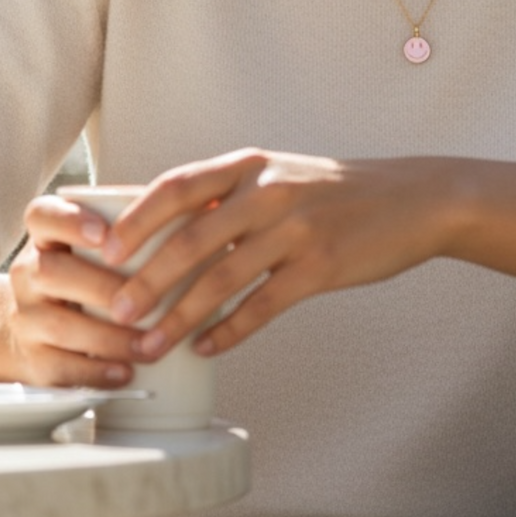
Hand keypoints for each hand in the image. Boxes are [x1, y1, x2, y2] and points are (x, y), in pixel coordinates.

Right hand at [6, 195, 144, 387]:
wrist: (43, 331)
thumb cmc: (91, 280)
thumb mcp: (101, 250)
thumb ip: (139, 231)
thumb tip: (204, 208)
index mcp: (46, 237)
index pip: (42, 215)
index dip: (70, 221)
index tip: (104, 234)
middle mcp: (28, 272)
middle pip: (50, 271)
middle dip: (102, 288)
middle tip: (148, 302)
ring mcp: (25, 317)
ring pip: (57, 324)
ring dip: (109, 338)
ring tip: (150, 346)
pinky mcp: (31, 359)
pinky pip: (57, 366)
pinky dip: (95, 371)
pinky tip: (125, 372)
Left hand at [99, 149, 452, 360]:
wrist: (412, 199)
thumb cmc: (335, 191)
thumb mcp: (279, 176)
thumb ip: (228, 196)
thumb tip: (165, 228)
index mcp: (249, 166)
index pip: (176, 187)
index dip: (136, 219)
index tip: (103, 249)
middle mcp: (267, 193)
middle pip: (190, 240)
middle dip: (146, 280)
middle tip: (115, 310)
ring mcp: (295, 231)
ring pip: (222, 280)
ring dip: (180, 317)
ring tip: (152, 345)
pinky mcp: (320, 268)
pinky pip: (263, 306)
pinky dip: (230, 331)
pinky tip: (207, 349)